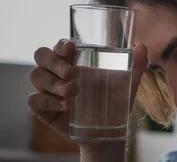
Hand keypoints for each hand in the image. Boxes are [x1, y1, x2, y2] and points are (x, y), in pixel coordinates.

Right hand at [27, 39, 147, 144]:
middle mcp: (58, 73)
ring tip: (73, 92)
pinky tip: (65, 106)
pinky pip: (34, 100)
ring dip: (53, 82)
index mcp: (75, 61)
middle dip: (54, 62)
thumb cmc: (115, 103)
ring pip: (36, 75)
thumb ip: (136, 65)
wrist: (108, 132)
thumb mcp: (128, 84)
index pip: (59, 46)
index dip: (61, 44)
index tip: (70, 48)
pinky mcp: (43, 109)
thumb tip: (142, 46)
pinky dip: (48, 101)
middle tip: (72, 73)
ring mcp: (48, 90)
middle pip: (41, 55)